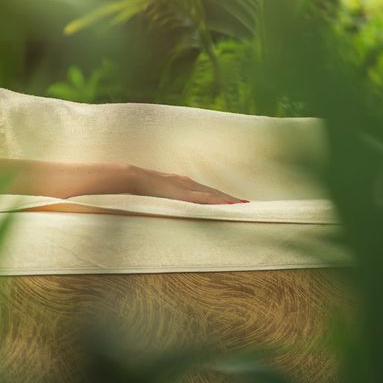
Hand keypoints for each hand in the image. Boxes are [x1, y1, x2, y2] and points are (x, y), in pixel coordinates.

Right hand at [129, 165, 248, 204]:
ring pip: (213, 194)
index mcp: (183, 182)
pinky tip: (226, 204)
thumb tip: (168, 199)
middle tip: (247, 203)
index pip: (206, 191)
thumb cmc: (143, 185)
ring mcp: (187, 187)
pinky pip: (205, 198)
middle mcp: (188, 183)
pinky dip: (217, 201)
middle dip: (230, 198)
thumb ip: (166, 194)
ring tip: (243, 204)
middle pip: (213, 191)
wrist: (135, 177)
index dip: (220, 196)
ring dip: (228, 199)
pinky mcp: (184, 192)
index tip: (233, 201)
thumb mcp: (158, 190)